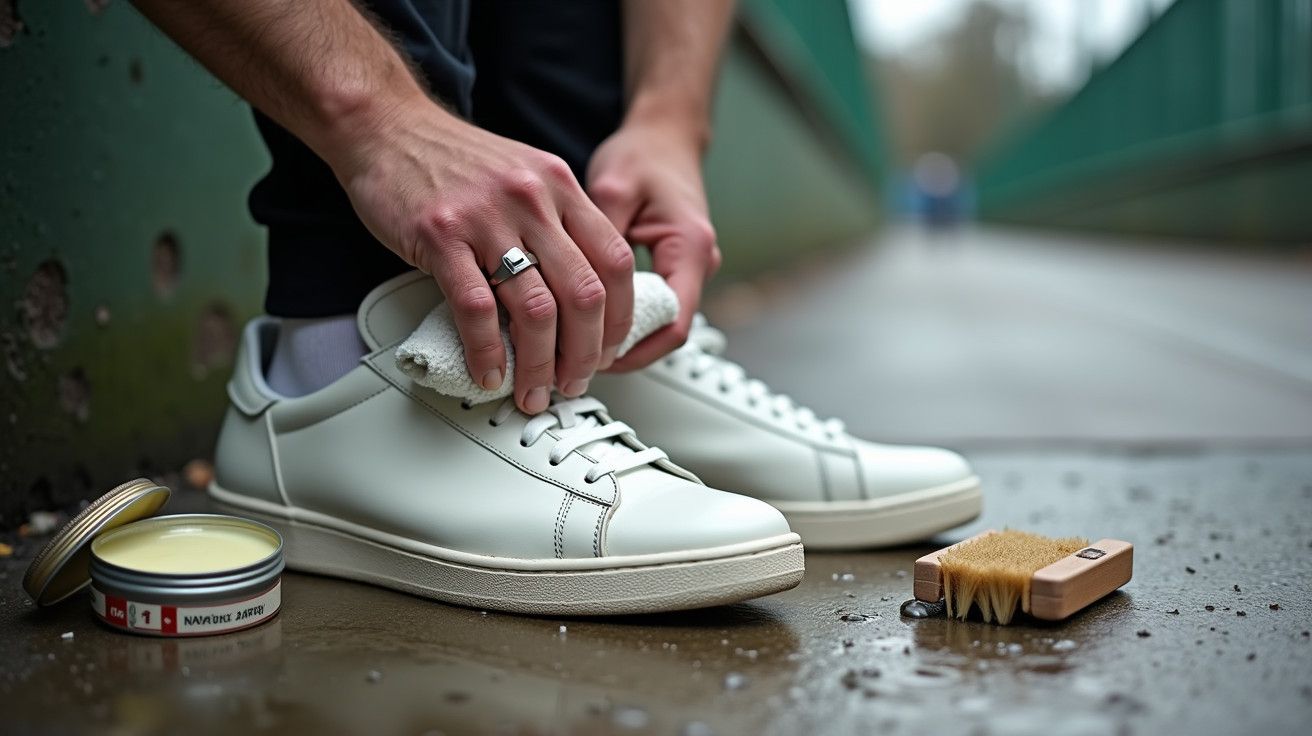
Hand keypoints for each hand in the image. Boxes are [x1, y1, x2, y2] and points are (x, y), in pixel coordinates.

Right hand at [329, 94, 634, 413]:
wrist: (385, 126)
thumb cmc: (450, 159)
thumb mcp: (524, 175)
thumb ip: (557, 223)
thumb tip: (581, 294)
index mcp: (560, 186)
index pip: (614, 262)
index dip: (619, 317)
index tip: (609, 349)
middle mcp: (532, 200)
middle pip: (583, 293)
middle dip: (585, 353)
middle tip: (575, 380)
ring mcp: (487, 218)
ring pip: (536, 310)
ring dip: (539, 364)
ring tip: (533, 389)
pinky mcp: (441, 237)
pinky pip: (476, 309)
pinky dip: (486, 351)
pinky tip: (488, 370)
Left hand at [586, 119, 721, 370]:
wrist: (664, 135)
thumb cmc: (643, 154)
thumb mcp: (610, 190)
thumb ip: (597, 241)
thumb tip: (571, 291)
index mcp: (689, 247)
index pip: (673, 323)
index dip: (633, 349)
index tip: (595, 358)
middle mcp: (697, 263)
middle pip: (664, 329)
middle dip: (622, 349)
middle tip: (577, 356)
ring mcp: (688, 267)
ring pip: (658, 321)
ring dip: (622, 335)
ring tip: (578, 342)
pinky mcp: (674, 266)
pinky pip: (652, 303)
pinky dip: (623, 316)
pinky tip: (590, 317)